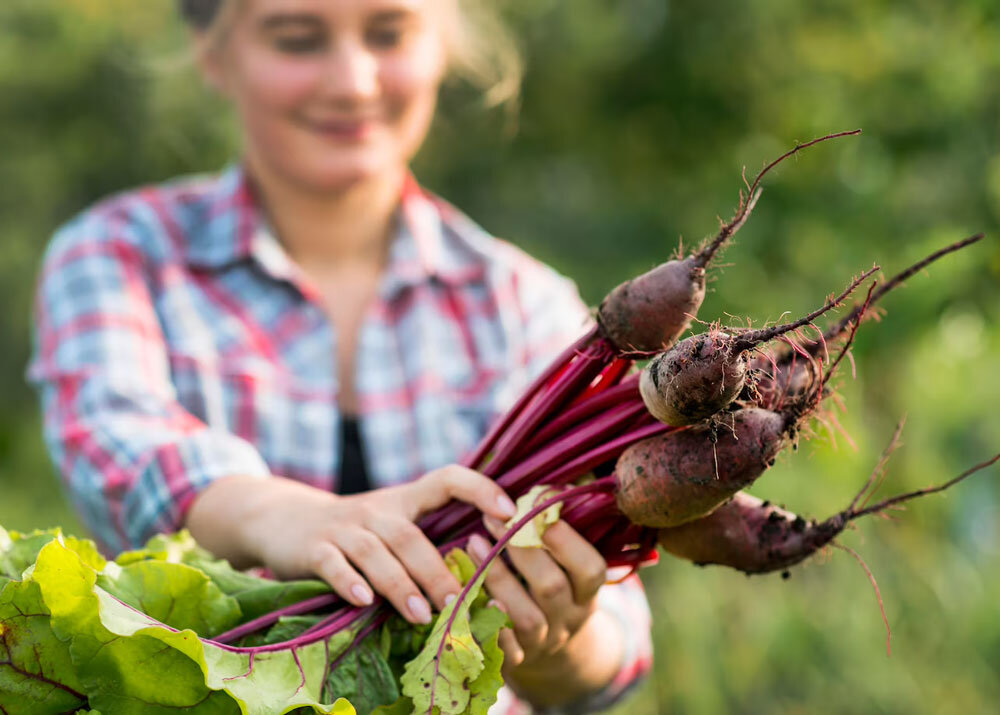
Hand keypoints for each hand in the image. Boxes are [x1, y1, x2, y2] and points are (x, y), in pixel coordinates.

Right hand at [186, 467, 516, 624]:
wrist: (285, 520)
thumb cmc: (357, 532)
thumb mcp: (392, 524)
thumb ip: (429, 542)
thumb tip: (490, 579)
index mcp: (404, 500)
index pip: (447, 479)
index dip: (480, 488)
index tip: (509, 512)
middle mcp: (377, 510)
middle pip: (411, 535)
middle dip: (437, 570)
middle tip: (460, 602)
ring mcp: (344, 528)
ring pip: (376, 552)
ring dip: (400, 584)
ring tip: (422, 615)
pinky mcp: (314, 548)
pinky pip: (333, 563)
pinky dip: (348, 581)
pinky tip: (362, 601)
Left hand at [467, 516, 608, 669]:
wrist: (551, 655)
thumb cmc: (552, 589)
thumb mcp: (567, 567)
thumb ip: (557, 533)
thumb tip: (546, 487)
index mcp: (586, 593)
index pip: (590, 569)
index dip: (566, 540)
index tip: (536, 508)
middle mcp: (569, 620)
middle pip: (552, 588)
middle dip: (522, 550)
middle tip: (493, 518)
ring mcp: (543, 644)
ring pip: (526, 618)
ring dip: (497, 578)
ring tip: (472, 543)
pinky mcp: (515, 662)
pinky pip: (499, 647)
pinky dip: (483, 621)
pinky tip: (463, 592)